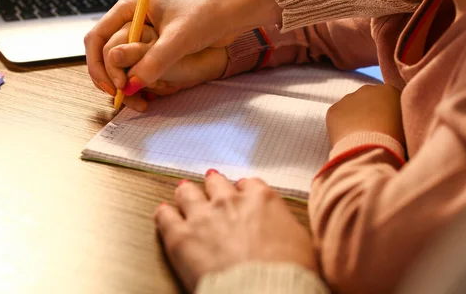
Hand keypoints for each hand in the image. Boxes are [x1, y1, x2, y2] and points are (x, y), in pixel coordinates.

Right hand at [96, 22, 227, 110]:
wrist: (231, 14)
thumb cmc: (205, 16)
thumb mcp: (178, 39)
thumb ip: (153, 61)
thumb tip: (130, 86)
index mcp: (129, 8)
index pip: (96, 38)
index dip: (98, 65)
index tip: (114, 86)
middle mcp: (130, 21)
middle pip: (103, 53)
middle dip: (110, 78)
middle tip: (124, 98)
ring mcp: (141, 35)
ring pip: (119, 64)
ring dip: (124, 84)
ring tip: (138, 102)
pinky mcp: (153, 48)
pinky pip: (135, 68)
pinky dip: (137, 84)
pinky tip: (146, 96)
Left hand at [154, 170, 318, 292]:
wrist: (264, 293)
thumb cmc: (289, 274)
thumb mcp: (302, 244)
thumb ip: (284, 226)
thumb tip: (282, 229)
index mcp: (262, 200)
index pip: (250, 185)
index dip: (245, 190)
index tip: (242, 193)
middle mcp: (230, 201)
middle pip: (217, 183)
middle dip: (214, 185)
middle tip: (212, 184)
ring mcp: (203, 216)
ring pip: (188, 193)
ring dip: (187, 192)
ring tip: (184, 191)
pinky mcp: (181, 237)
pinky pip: (166, 217)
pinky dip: (164, 213)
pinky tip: (163, 212)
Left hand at [326, 84, 404, 146]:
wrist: (371, 149)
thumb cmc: (396, 141)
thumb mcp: (407, 124)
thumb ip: (400, 116)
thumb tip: (396, 120)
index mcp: (389, 90)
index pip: (388, 98)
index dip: (387, 112)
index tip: (387, 125)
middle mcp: (368, 89)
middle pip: (368, 99)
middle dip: (369, 112)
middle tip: (372, 131)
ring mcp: (348, 98)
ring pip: (351, 107)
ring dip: (354, 118)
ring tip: (360, 137)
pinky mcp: (333, 109)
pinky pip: (337, 117)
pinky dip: (340, 126)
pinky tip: (347, 138)